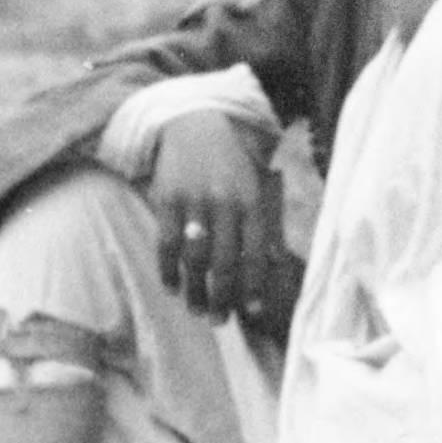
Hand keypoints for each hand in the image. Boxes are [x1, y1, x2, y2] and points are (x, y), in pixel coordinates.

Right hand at [147, 112, 281, 328]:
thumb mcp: (254, 183)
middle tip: (219, 320)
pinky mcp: (167, 201)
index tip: (251, 311)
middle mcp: (224, 202)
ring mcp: (194, 202)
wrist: (194, 122)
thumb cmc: (229, 161)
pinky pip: (167, 244)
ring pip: (195, 258)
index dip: (253, 284)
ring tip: (196, 310)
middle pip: (224, 260)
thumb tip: (274, 263)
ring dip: (195, 289)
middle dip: (222, 295)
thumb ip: (263, 222)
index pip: (255, 250)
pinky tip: (171, 287)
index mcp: (251, 199)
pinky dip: (168, 270)